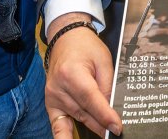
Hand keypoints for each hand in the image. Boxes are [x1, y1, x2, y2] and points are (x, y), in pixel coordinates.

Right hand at [44, 13, 121, 137]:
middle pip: (84, 112)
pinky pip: (56, 124)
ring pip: (77, 117)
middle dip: (101, 124)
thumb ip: (107, 85)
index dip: (105, 115)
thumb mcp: (104, 60)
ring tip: (106, 132)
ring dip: (92, 126)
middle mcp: (58, 87)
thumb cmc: (86, 47)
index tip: (117, 127)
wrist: (66, 38)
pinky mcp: (50, 103)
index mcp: (72, 73)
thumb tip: (111, 110)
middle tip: (115, 132)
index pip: (91, 99)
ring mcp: (52, 96)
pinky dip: (63, 137)